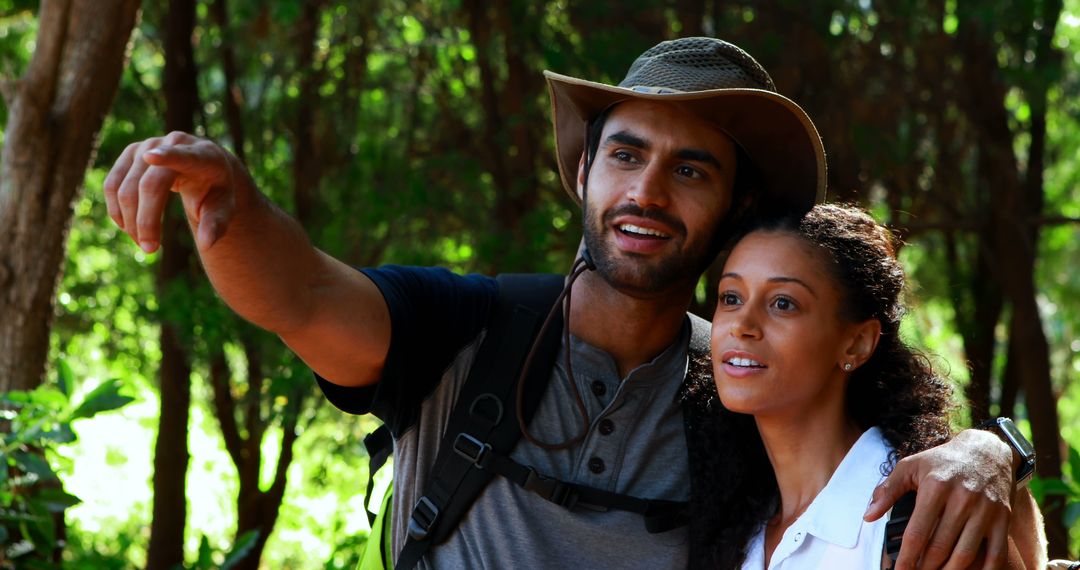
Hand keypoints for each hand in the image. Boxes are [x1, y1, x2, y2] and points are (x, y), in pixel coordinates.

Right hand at [103, 131, 242, 252]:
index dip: (167, 157)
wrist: (204, 167)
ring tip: (144, 243)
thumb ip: (216, 225)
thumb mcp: (224, 208)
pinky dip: (117, 211)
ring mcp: (148, 145)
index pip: (183, 157)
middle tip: (150, 249)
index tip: (151, 157)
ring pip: (125, 188)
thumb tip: (206, 245)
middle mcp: (174, 144)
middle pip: (148, 185)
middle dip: (146, 220)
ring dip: (130, 221)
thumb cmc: (216, 191)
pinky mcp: (131, 153)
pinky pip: (112, 185)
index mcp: (203, 156)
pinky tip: (129, 228)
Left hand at [865, 429, 1014, 568]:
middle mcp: (962, 499)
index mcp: (935, 487)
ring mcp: (985, 510)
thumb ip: (888, 490)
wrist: (986, 450)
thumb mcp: (910, 466)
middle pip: (940, 547)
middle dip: (925, 567)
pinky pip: (996, 553)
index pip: (917, 532)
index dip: (907, 558)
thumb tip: (868, 516)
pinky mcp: (1003, 518)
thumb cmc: (943, 460)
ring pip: (965, 554)